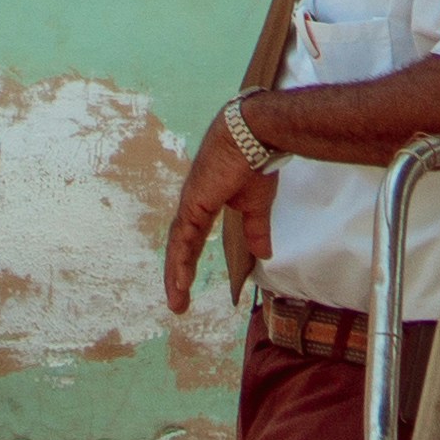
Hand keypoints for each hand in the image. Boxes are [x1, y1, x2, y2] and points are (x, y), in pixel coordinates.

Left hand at [165, 110, 277, 312]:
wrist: (253, 136)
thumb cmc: (254, 163)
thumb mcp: (257, 206)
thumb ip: (256, 230)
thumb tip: (263, 255)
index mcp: (204, 205)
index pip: (191, 239)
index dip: (187, 261)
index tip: (185, 286)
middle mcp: (193, 206)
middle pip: (180, 246)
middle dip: (178, 275)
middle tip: (178, 303)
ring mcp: (191, 204)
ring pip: (178, 246)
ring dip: (176, 274)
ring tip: (177, 301)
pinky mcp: (194, 203)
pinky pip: (184, 238)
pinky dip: (180, 259)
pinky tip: (180, 280)